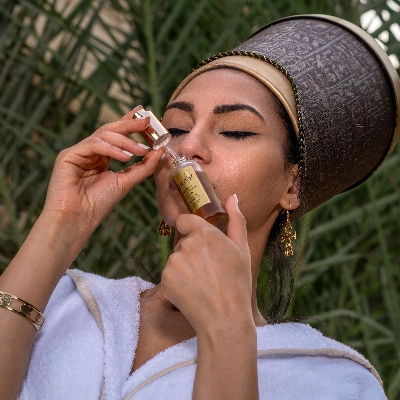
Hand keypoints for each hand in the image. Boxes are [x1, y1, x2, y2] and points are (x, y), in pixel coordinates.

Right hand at [43, 107, 162, 234]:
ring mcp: (78, 152)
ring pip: (103, 135)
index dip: (131, 124)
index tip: (147, 117)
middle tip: (147, 122)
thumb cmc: (99, 204)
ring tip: (142, 150)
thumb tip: (161, 150)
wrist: (78, 220)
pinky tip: (125, 157)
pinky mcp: (68, 155)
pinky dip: (111, 149)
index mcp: (101, 158)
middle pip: (110, 130)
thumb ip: (143, 166)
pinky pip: (93, 144)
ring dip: (125, 141)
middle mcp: (89, 152)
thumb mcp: (126, 182)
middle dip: (130, 125)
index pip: (117, 136)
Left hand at [161, 194, 252, 332]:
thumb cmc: (237, 283)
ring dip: (185, 267)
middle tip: (209, 270)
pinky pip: (169, 275)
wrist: (225, 318)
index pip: (185, 220)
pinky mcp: (164, 279)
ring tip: (202, 283)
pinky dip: (177, 282)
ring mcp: (174, 262)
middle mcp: (187, 244)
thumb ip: (236, 220)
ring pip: (176, 258)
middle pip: (182, 241)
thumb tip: (233, 197)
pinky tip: (192, 292)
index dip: (192, 230)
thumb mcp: (242, 249)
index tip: (201, 243)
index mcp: (205, 234)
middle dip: (192, 252)